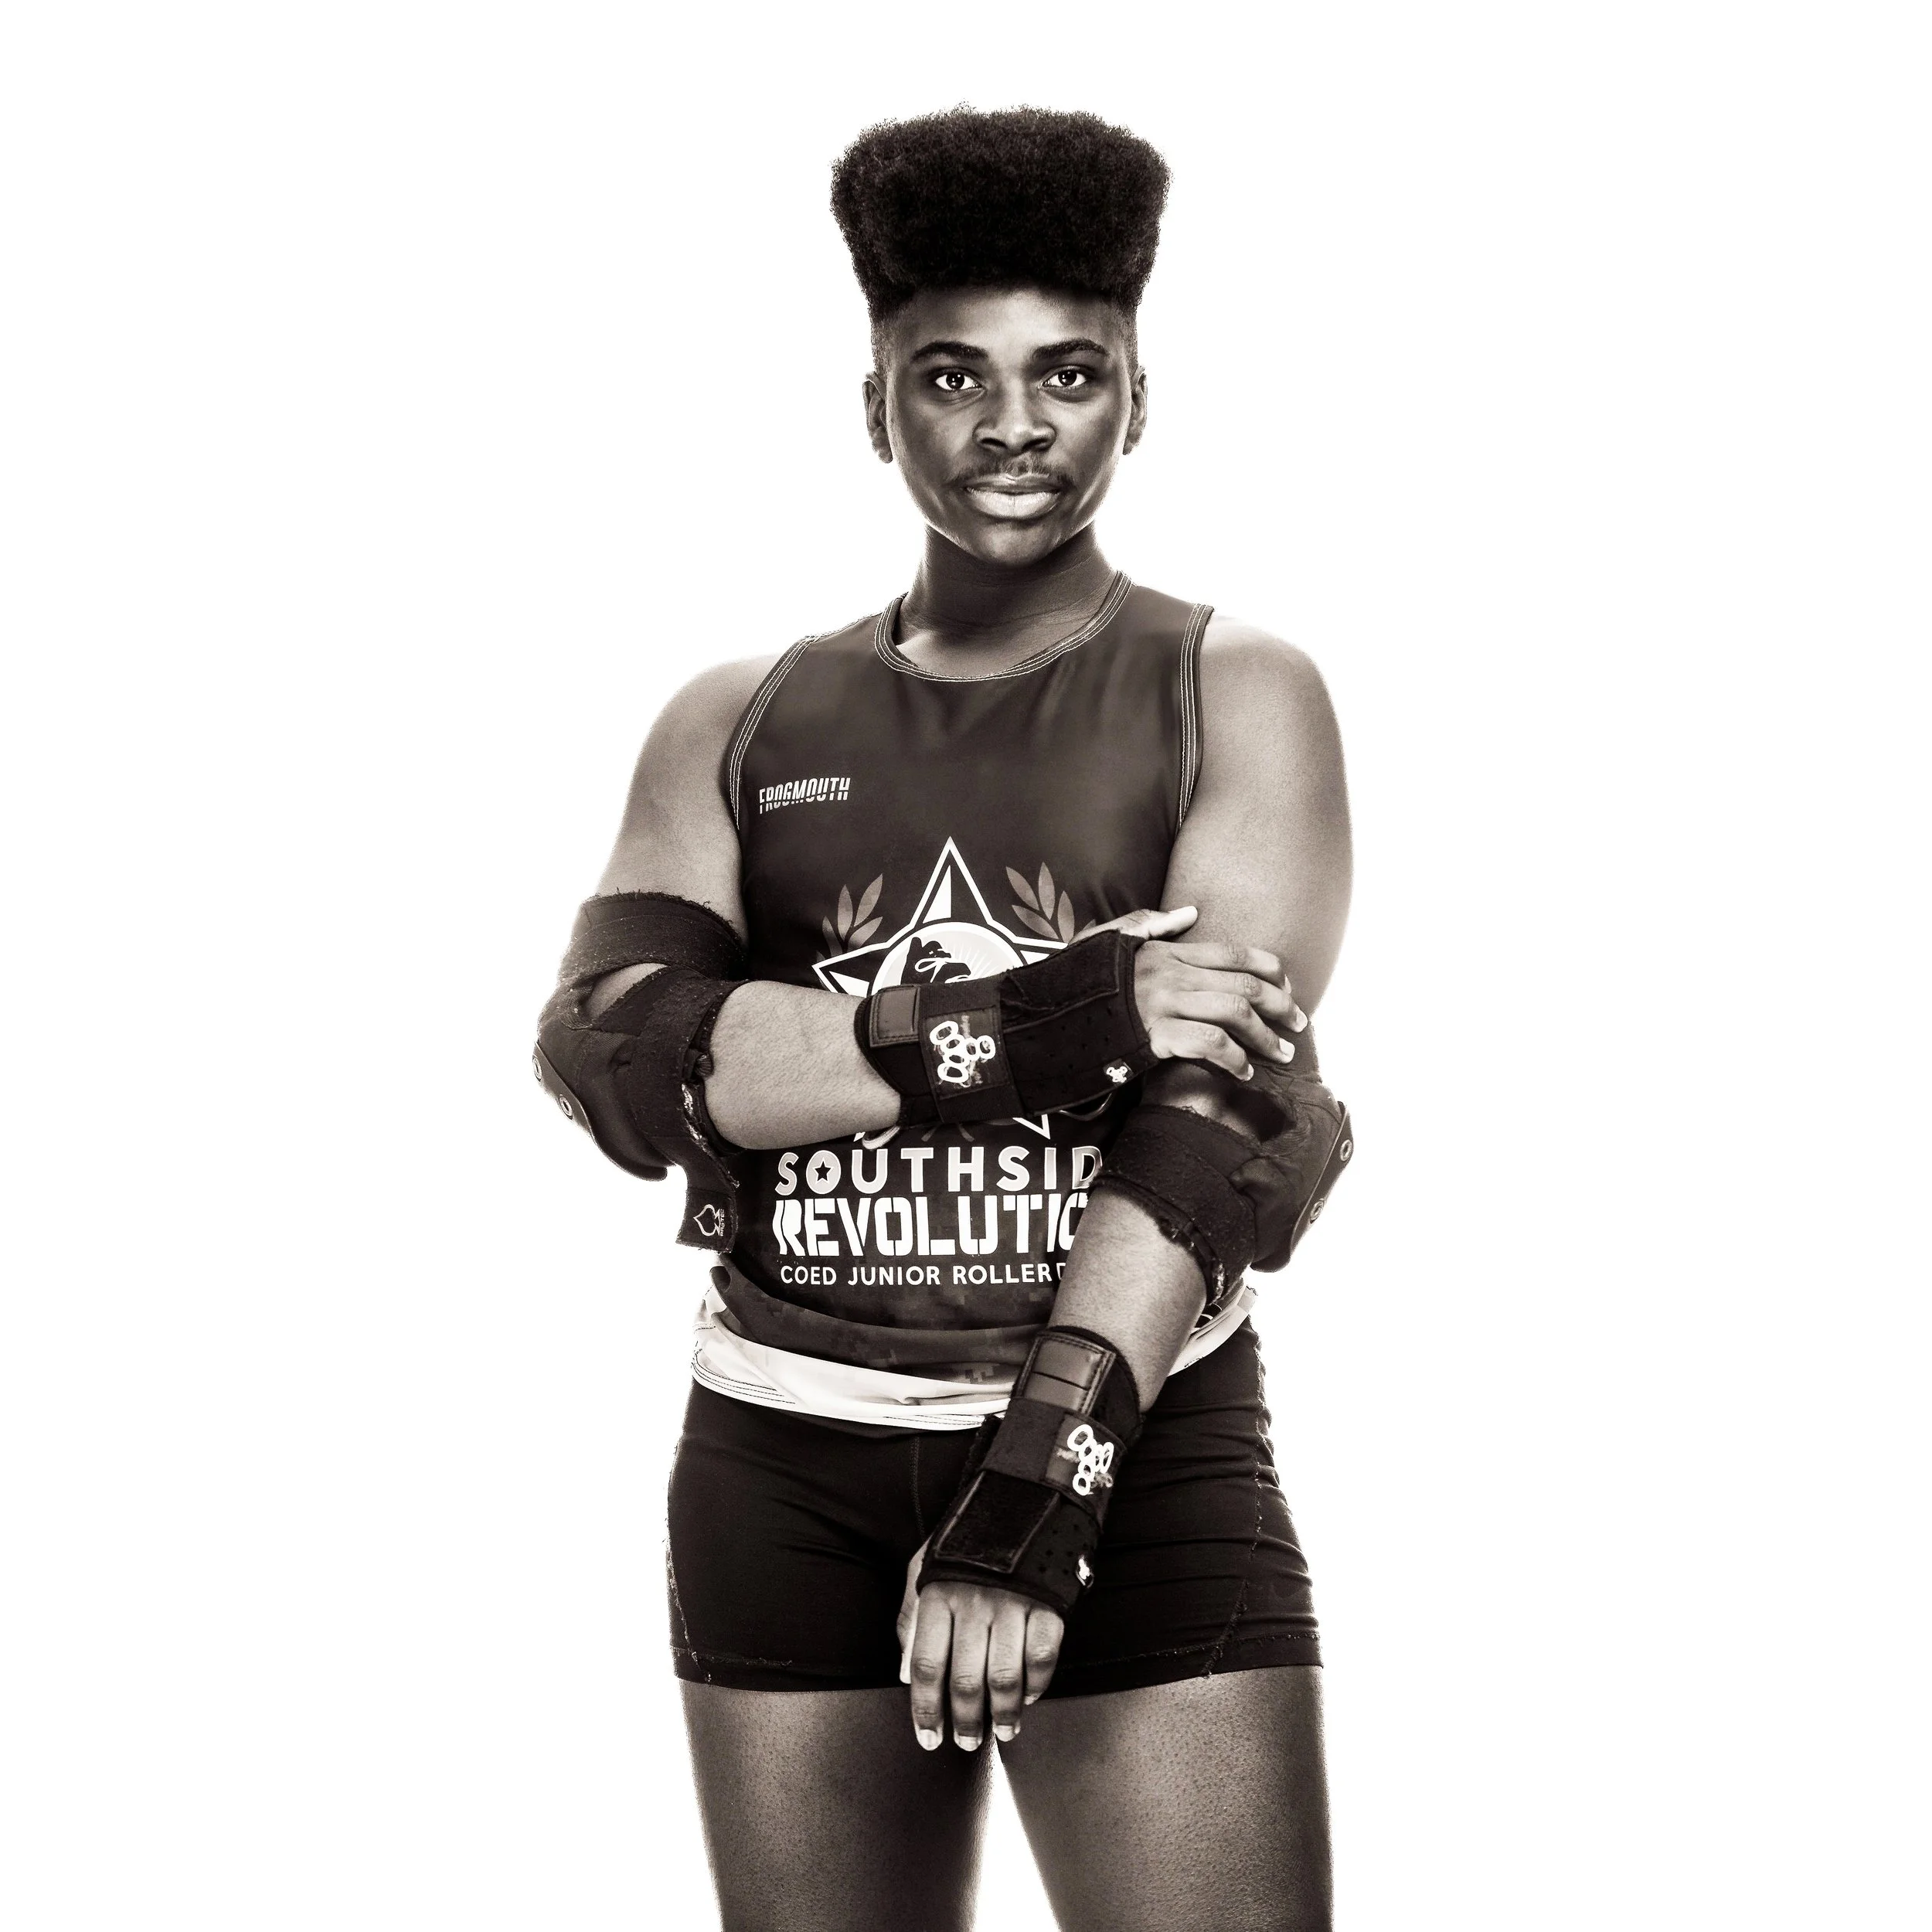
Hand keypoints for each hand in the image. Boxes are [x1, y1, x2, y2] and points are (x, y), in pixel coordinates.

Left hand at [898, 1543, 1063, 1749]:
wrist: (1021, 1497)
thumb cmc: (969, 1539)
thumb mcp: (924, 1567)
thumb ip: (911, 1620)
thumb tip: (905, 1674)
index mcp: (938, 1593)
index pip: (926, 1665)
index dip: (925, 1709)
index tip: (928, 1735)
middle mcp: (974, 1602)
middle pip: (965, 1679)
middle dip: (965, 1721)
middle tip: (966, 1740)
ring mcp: (1013, 1604)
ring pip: (1004, 1677)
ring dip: (1002, 1714)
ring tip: (1001, 1730)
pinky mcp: (1047, 1603)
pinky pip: (1043, 1657)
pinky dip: (1037, 1684)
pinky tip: (1028, 1696)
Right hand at [1092, 906, 1307, 1081]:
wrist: (1048, 1017)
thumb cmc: (1080, 982)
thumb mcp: (1111, 940)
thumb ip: (1152, 924)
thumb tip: (1192, 912)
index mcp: (1166, 951)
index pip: (1233, 952)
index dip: (1269, 968)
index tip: (1288, 986)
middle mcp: (1171, 973)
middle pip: (1243, 983)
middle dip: (1280, 1006)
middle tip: (1299, 1024)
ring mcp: (1163, 1004)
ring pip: (1234, 1013)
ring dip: (1265, 1036)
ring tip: (1280, 1053)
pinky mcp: (1155, 1035)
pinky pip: (1210, 1044)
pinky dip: (1233, 1059)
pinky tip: (1243, 1072)